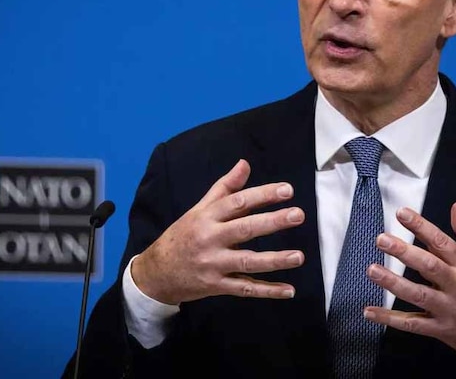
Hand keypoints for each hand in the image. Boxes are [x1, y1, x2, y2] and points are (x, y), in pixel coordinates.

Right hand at [131, 159, 305, 304]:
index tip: (287, 190)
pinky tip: (289, 290)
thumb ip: (224, 187)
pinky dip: (267, 291)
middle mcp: (210, 239)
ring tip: (299, 256)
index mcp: (206, 217)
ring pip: (247, 262)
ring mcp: (213, 265)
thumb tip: (245, 164)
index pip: (238, 202)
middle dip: (272, 222)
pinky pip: (245, 289)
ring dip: (274, 260)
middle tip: (298, 215)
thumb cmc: (183, 235)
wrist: (156, 273)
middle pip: (244, 229)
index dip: (263, 195)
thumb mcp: (199, 209)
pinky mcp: (216, 286)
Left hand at [363, 201, 455, 357]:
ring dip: (393, 283)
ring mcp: (446, 309)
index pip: (443, 243)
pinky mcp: (438, 329)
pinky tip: (370, 311)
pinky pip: (412, 324)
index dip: (422, 227)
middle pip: (429, 266)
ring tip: (372, 269)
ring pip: (417, 295)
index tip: (402, 213)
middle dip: (404, 252)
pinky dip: (390, 319)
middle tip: (382, 239)